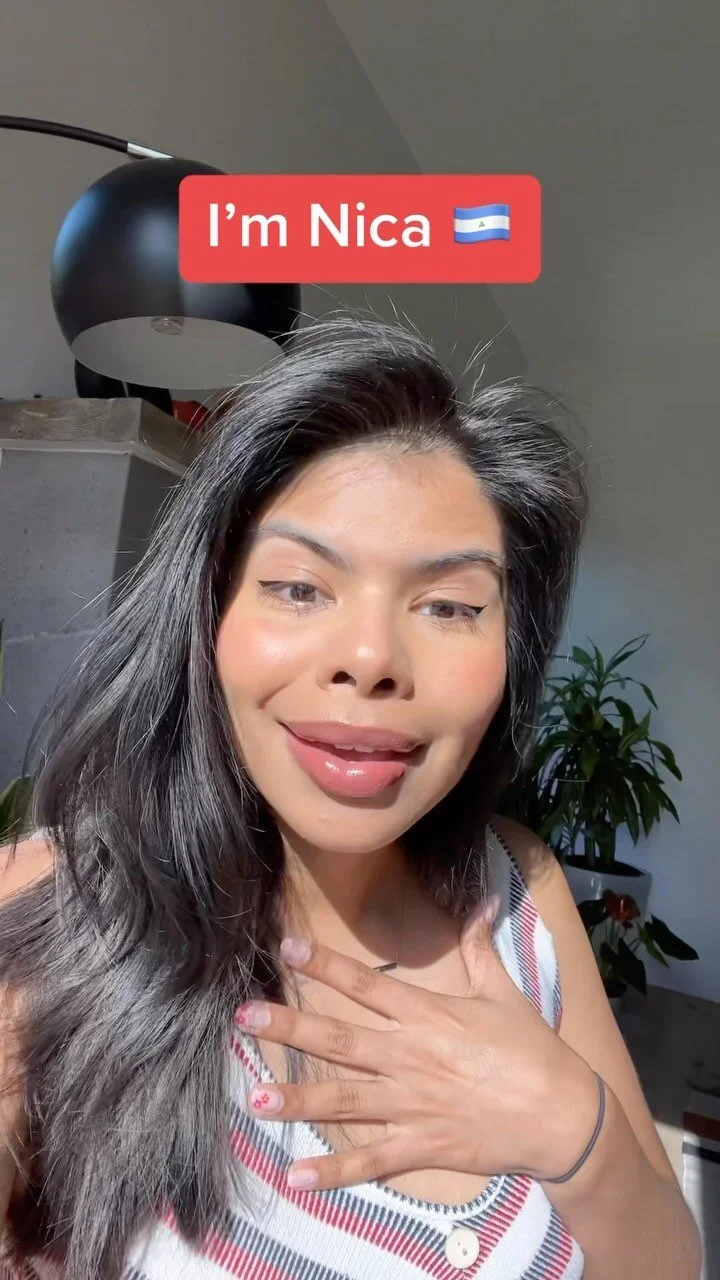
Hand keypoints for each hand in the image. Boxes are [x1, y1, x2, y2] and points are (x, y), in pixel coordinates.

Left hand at [235, 896, 598, 1191]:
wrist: (563, 1115)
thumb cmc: (533, 1049)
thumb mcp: (503, 992)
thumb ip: (479, 946)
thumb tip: (481, 899)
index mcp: (429, 1016)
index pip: (367, 985)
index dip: (326, 965)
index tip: (287, 947)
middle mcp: (411, 1057)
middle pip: (341, 1040)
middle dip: (291, 1027)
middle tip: (244, 1016)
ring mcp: (413, 1105)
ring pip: (345, 1101)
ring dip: (297, 1100)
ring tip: (254, 1098)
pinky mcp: (422, 1146)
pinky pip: (371, 1161)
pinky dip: (334, 1173)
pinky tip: (295, 1177)